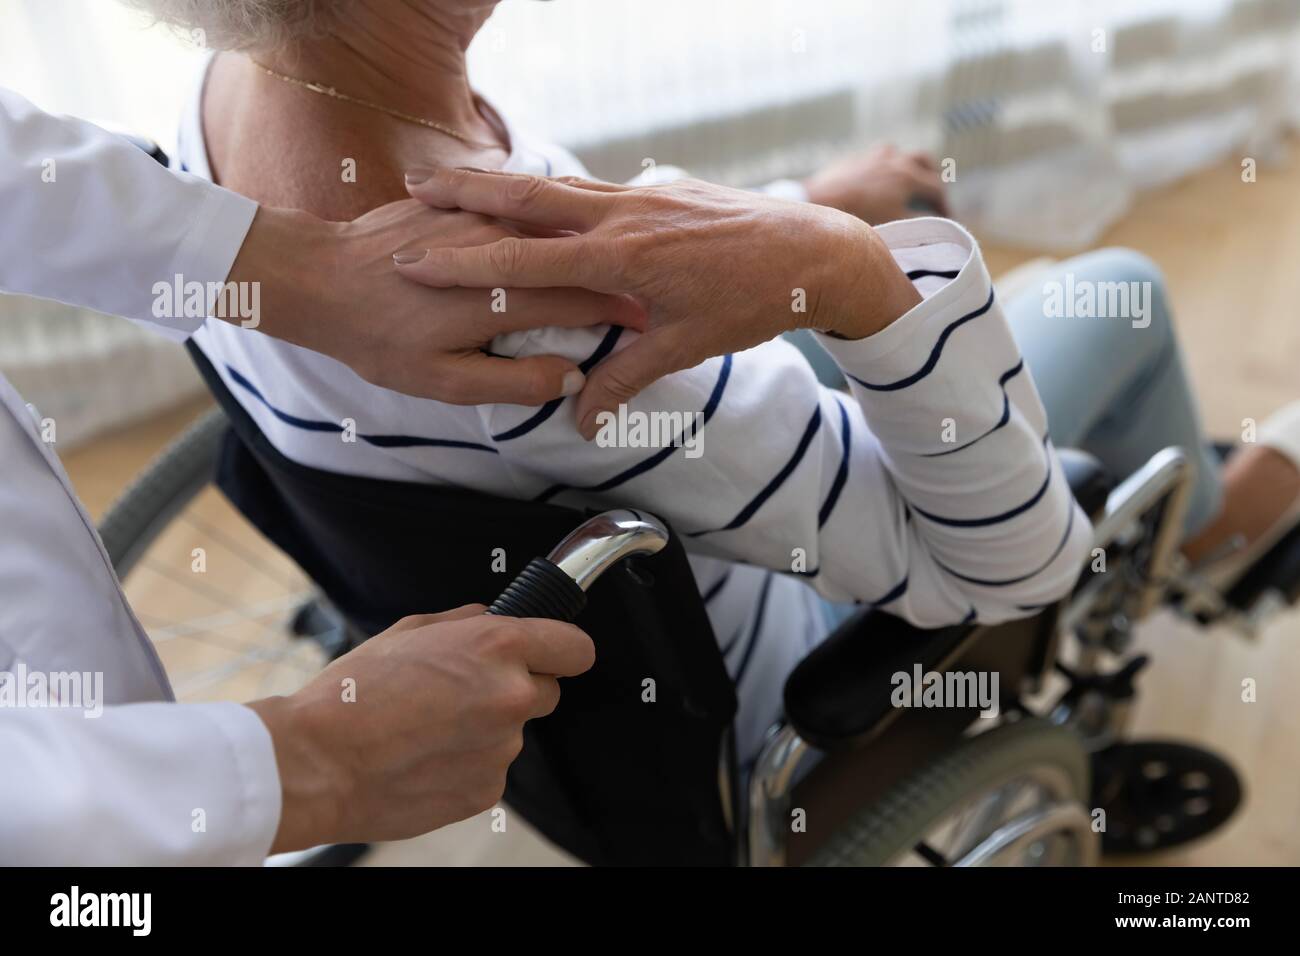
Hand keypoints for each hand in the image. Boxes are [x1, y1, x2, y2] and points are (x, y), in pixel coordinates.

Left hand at [227, 201, 643, 404]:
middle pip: (578, 259)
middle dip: (611, 278)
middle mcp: (502, 246)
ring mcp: (483, 215)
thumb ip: (514, 383)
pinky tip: (551, 247)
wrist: (318, 276)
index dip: (624, 313)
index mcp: (504, 296)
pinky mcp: (465, 200)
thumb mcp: (444, 384)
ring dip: (581, 250)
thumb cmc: (378, 338)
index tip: (650, 323)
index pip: (587, 300)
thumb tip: (571, 377)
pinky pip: (520, 212)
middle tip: (635, 298)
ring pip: (554, 230)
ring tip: (602, 269)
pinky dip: (543, 231)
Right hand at [246, 604, 594, 852]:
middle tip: (464, 693)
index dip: (562, 650)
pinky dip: (466, 764)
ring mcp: (502, 749)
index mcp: (497, 647)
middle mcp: (511, 696)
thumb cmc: (352, 696)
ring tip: (427, 729)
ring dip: (484, 729)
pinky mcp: (487, 791)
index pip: (576, 648)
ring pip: (512, 733)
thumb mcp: (409, 631)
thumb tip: (492, 619)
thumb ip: (466, 623)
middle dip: (516, 688)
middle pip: (547, 691)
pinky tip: (424, 757)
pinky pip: (490, 769)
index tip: (552, 654)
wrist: (316, 763)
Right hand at [398, 168, 919, 436]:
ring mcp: (640, 195)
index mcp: (621, 257)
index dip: (463, 263)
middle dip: (467, 192)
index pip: (523, 260)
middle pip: (527, 197)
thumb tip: (580, 418)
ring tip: (458, 184)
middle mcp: (623, 216)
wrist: (815, 250)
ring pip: (558, 185)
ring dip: (504, 183)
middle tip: (417, 186)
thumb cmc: (753, 301)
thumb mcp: (687, 345)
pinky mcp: (657, 190)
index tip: (413, 259)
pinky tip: (535, 197)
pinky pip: (591, 188)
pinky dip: (553, 190)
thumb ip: (625, 377)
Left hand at [802, 145, 950, 223]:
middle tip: (931, 192)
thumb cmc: (860, 215)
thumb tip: (939, 223)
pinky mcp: (852, 159)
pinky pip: (874, 158)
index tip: (947, 217)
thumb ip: (920, 221)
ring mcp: (872, 155)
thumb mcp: (896, 221)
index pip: (937, 187)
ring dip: (906, 164)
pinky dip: (882, 166)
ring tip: (903, 180)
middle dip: (931, 175)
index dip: (945, 204)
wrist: (820, 201)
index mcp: (908, 175)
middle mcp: (894, 159)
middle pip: (923, 159)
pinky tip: (873, 181)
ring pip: (897, 153)